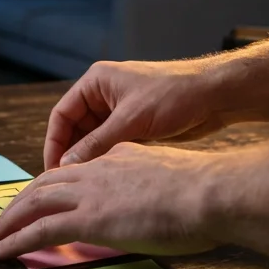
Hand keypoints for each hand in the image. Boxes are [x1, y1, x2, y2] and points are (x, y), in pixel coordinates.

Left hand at [0, 142, 222, 258]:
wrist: (210, 192)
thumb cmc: (208, 193)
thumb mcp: (174, 180)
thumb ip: (157, 188)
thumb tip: (160, 205)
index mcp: (120, 155)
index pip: (79, 169)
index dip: (56, 184)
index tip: (45, 197)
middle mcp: (98, 168)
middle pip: (47, 182)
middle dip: (23, 201)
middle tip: (6, 218)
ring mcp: (90, 193)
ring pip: (35, 203)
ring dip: (11, 222)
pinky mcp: (88, 219)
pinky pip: (40, 230)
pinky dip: (16, 241)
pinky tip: (2, 253)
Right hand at [44, 58, 231, 169]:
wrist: (215, 95)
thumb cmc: (174, 95)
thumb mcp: (131, 121)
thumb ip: (97, 143)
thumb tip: (68, 165)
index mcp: (96, 82)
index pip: (62, 115)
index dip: (54, 143)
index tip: (53, 170)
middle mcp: (104, 94)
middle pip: (75, 129)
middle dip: (71, 154)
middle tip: (69, 184)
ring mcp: (120, 110)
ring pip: (94, 139)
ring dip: (90, 159)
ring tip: (86, 186)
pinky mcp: (136, 124)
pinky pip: (112, 144)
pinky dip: (107, 159)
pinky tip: (106, 179)